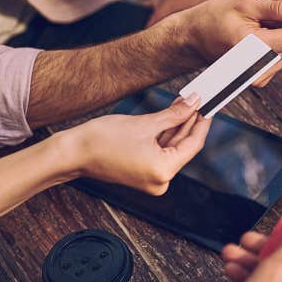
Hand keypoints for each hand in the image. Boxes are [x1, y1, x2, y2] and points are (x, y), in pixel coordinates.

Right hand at [64, 95, 210, 193]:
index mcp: (163, 171)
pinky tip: (172, 116)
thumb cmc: (102, 140)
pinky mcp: (144, 173)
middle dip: (190, 122)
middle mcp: (160, 180)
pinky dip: (165, 135)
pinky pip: (161, 152)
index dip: (202, 122)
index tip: (209, 105)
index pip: (193, 144)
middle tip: (198, 100)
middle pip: (183, 146)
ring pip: (172, 147)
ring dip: (178, 126)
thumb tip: (194, 103)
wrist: (72, 153)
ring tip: (185, 103)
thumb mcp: (145, 123)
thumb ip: (174, 114)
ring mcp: (152, 179)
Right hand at [179, 0, 281, 84]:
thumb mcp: (246, 5)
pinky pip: (280, 55)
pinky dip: (277, 38)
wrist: (191, 38)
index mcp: (255, 49)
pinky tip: (263, 26)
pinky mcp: (260, 76)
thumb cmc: (213, 18)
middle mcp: (259, 69)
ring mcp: (260, 76)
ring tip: (265, 12)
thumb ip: (278, 10)